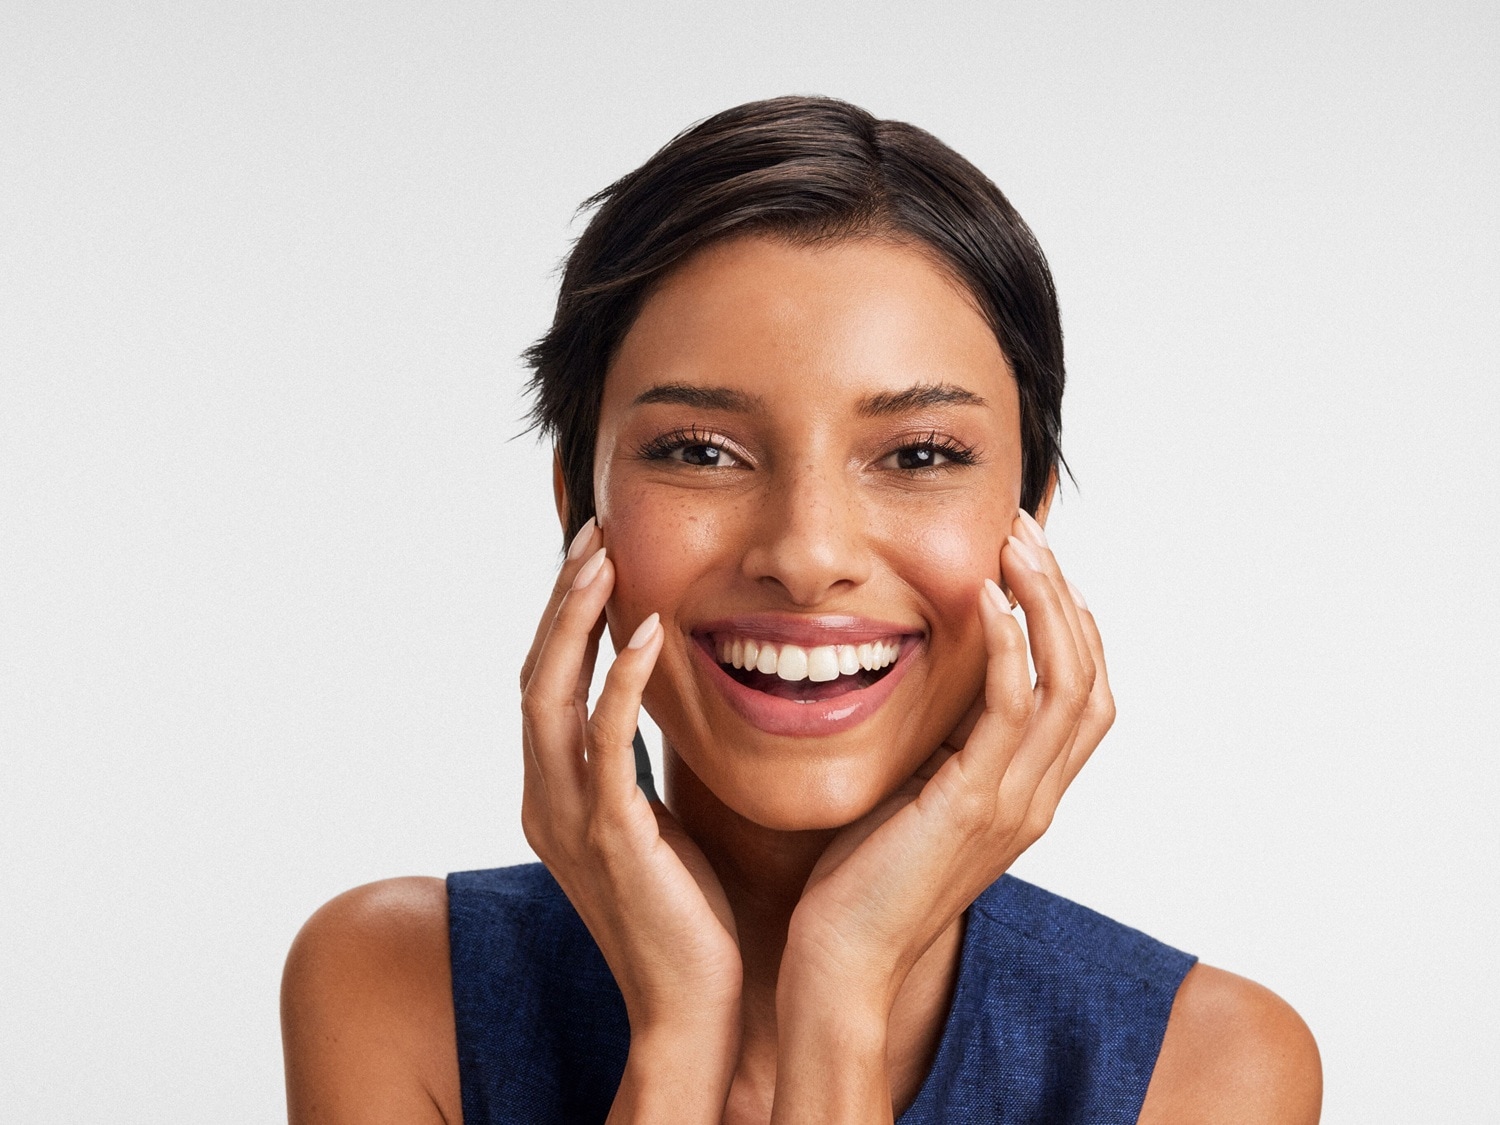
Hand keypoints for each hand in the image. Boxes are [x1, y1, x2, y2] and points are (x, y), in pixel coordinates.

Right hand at [518, 519, 741, 1119]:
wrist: (695, 1008)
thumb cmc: (689, 912)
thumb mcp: (656, 819)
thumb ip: (641, 763)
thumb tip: (663, 701)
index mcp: (555, 792)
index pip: (548, 682)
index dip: (566, 615)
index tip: (598, 553)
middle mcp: (545, 797)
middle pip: (535, 673)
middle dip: (563, 600)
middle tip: (595, 532)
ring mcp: (569, 818)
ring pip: (551, 695)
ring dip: (577, 620)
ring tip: (605, 556)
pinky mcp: (608, 838)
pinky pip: (604, 744)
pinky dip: (620, 681)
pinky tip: (649, 632)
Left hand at [771, 511, 1113, 1117]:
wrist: (842, 961)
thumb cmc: (860, 879)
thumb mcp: (914, 797)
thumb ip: (939, 746)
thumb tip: (925, 681)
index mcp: (1027, 794)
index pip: (1083, 694)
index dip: (1069, 622)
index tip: (1029, 560)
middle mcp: (1037, 797)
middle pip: (1091, 677)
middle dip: (1064, 594)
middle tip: (1024, 528)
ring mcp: (1014, 804)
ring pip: (1068, 684)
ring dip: (1046, 602)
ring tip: (1014, 542)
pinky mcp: (974, 807)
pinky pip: (1011, 712)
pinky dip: (1008, 647)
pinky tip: (986, 599)